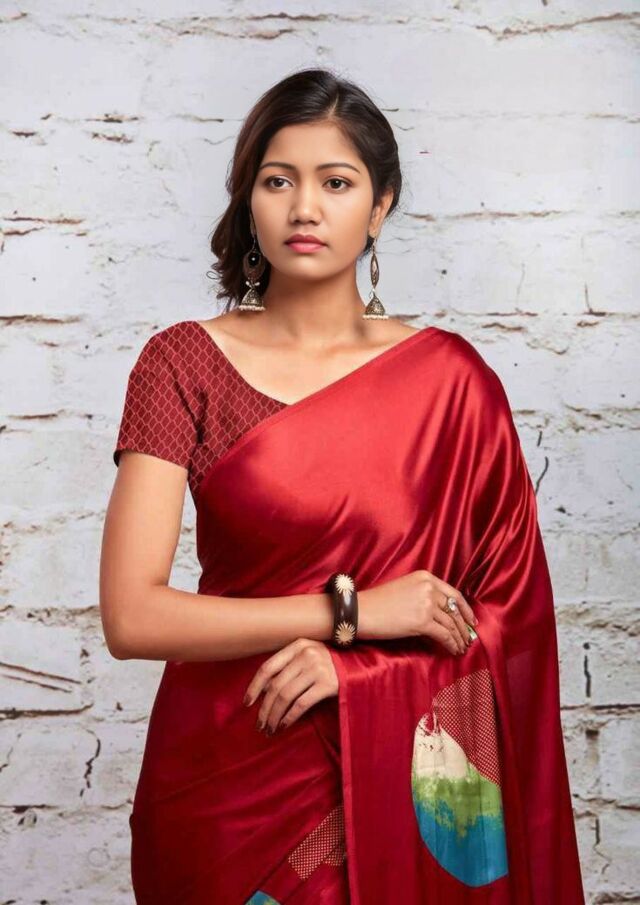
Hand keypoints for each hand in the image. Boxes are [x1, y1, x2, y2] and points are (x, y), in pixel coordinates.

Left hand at [243, 637, 338, 735]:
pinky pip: (301, 704)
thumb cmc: (330, 663)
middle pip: (275, 686)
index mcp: (297, 645)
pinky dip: (289, 717)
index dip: (254, 687)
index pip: (268, 667)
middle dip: (264, 709)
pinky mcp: (328, 684)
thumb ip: (288, 667)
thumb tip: (262, 690)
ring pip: (285, 696)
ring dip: (274, 716)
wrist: (362, 666)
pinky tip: (284, 726)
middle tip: (260, 725)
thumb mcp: (309, 656)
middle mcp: (306, 654)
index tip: (246, 704)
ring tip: (270, 729)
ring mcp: (318, 668)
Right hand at [359, 570, 477, 654]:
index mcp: (425, 577)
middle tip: (468, 638)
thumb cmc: (377, 602)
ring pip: (452, 624)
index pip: (454, 594)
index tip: (471, 620)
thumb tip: (441, 614)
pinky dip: (452, 644)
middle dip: (464, 627)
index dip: (466, 610)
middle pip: (455, 610)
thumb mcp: (404, 589)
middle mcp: (429, 588)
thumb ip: (424, 595)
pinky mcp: (423, 621)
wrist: (361, 611)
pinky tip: (454, 650)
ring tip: (461, 648)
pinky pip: (445, 635)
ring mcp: (427, 604)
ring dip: (459, 638)